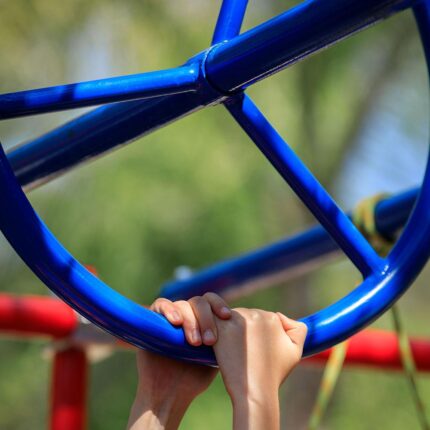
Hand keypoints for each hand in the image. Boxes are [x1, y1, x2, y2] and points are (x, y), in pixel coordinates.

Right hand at [127, 293, 230, 429]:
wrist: (167, 397)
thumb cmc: (193, 380)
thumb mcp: (215, 357)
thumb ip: (226, 340)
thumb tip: (245, 326)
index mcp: (202, 321)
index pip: (212, 301)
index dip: (220, 305)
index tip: (228, 317)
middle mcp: (186, 316)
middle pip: (199, 302)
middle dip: (206, 318)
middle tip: (210, 341)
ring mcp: (169, 317)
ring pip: (183, 304)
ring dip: (191, 320)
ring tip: (194, 342)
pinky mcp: (152, 320)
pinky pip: (160, 304)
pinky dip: (169, 309)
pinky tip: (176, 322)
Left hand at [213, 309, 306, 429]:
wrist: (255, 391)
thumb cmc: (273, 374)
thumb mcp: (295, 351)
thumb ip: (297, 329)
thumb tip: (281, 316)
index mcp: (272, 317)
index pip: (261, 318)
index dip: (258, 334)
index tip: (256, 349)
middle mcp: (256, 313)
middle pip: (246, 316)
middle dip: (244, 330)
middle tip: (243, 350)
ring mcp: (237, 320)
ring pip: (231, 318)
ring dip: (230, 330)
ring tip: (230, 348)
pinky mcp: (221, 328)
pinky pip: (215, 321)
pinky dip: (214, 329)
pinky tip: (215, 342)